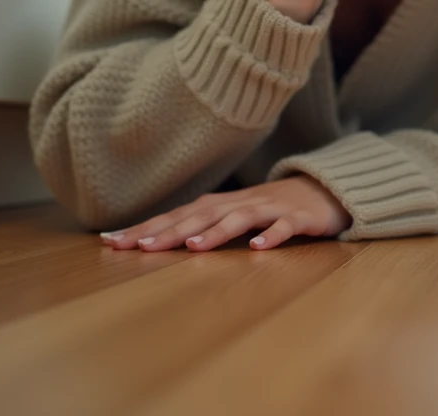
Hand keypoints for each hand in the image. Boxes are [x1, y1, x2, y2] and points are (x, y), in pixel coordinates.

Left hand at [99, 176, 352, 251]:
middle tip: (140, 246)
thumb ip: (203, 224)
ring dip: (216, 231)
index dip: (146, 227)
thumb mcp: (235, 214)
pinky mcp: (298, 217)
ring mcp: (270, 208)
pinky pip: (285, 227)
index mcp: (221, 204)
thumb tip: (159, 240)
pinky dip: (272, 235)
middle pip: (201, 215)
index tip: (113, 242)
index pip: (177, 215)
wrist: (324, 189)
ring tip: (193, 247)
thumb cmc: (273, 207)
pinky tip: (259, 248)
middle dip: (170, 230)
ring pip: (239, 218)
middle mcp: (240, 203)